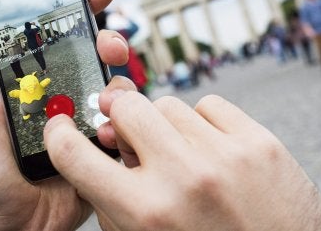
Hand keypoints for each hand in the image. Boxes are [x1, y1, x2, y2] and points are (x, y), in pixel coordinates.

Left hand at [0, 0, 127, 230]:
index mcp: (29, 81)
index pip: (56, 35)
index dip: (77, 7)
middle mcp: (60, 95)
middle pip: (93, 51)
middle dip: (106, 33)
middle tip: (107, 40)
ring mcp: (83, 120)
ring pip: (114, 82)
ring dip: (118, 73)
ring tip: (108, 82)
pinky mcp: (100, 148)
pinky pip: (124, 123)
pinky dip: (126, 114)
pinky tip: (109, 118)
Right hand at [44, 90, 320, 230]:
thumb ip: (116, 206)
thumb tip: (98, 149)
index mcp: (145, 216)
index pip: (76, 155)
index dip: (61, 135)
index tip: (62, 126)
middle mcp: (182, 178)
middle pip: (128, 107)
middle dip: (121, 117)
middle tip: (125, 128)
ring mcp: (224, 155)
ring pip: (170, 104)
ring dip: (166, 125)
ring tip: (180, 154)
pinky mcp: (260, 142)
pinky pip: (211, 105)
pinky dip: (205, 123)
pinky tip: (211, 149)